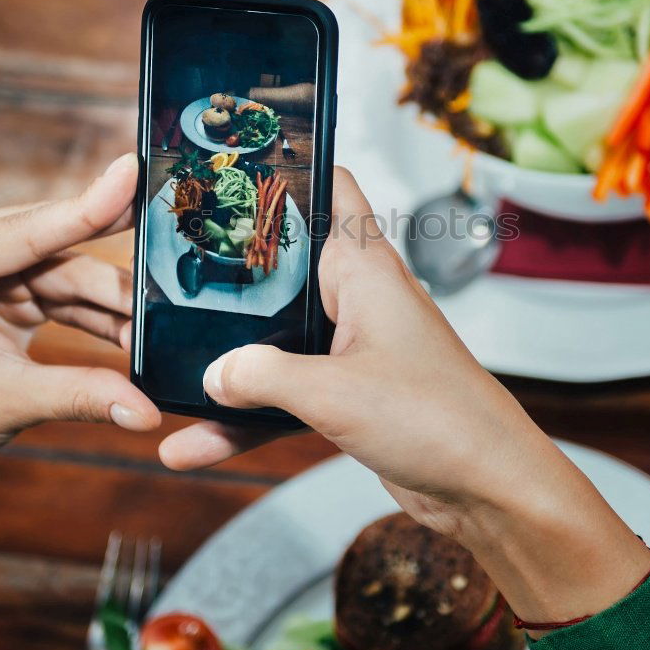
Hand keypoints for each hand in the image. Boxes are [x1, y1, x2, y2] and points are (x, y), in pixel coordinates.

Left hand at [0, 153, 159, 529]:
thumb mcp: (7, 402)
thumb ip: (82, 396)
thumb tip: (147, 410)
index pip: (27, 231)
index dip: (86, 208)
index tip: (131, 173)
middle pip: (57, 247)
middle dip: (114, 274)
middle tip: (173, 263)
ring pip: (70, 269)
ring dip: (113, 301)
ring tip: (157, 325)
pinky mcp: (8, 280)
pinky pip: (67, 288)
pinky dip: (99, 312)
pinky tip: (133, 330)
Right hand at [159, 168, 649, 626]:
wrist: (486, 486)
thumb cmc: (437, 418)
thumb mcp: (333, 391)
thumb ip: (263, 375)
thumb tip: (213, 371)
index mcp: (365, 269)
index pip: (332, 189)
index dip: (289, 168)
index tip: (233, 163)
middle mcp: (359, 298)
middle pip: (286, 265)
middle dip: (232, 269)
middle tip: (168, 261)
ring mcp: (352, 346)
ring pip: (278, 338)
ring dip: (229, 359)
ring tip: (163, 368)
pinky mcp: (349, 393)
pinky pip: (285, 394)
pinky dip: (247, 417)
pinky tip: (196, 445)